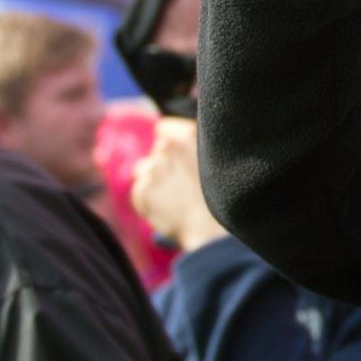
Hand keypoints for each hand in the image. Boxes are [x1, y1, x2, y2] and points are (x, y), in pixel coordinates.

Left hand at [128, 118, 226, 251]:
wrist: (213, 232)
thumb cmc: (222, 198)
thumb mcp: (218, 161)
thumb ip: (196, 145)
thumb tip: (178, 140)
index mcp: (187, 135)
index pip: (163, 128)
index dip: (171, 142)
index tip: (180, 156)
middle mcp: (166, 148)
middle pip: (156, 151)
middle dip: (164, 163)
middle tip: (182, 183)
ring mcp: (152, 170)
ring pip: (144, 170)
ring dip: (154, 180)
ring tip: (175, 198)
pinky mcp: (141, 191)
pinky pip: (139, 191)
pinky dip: (149, 201)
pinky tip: (168, 209)